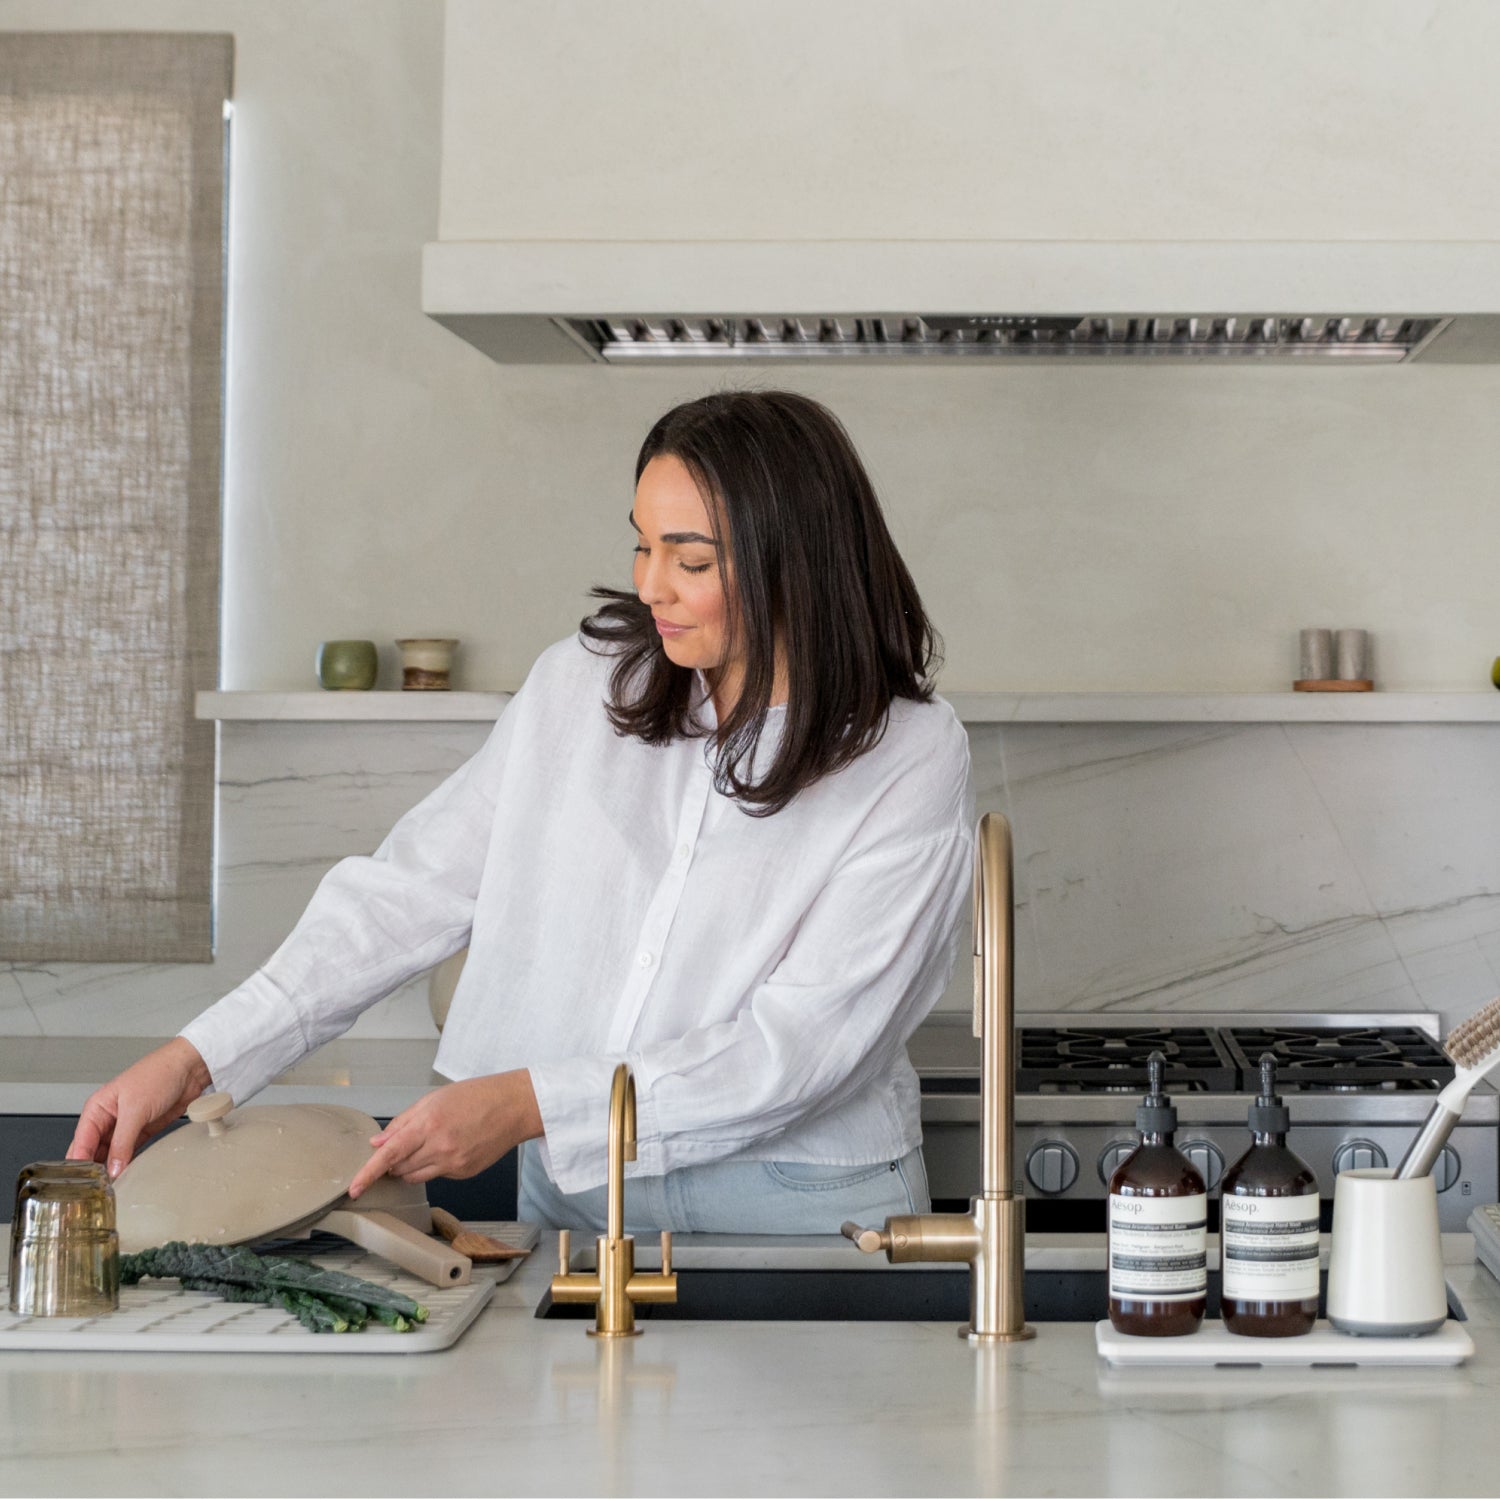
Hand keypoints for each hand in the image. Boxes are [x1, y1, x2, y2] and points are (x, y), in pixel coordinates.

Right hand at [67, 1038, 212, 1178]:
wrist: (189, 1069)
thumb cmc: (159, 1074)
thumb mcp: (135, 1109)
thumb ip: (122, 1142)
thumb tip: (112, 1167)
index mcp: (97, 1107)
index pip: (81, 1141)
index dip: (80, 1162)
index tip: (81, 1182)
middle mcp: (108, 1117)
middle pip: (93, 1149)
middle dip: (92, 1168)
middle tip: (95, 1189)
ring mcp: (125, 1125)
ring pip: (110, 1153)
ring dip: (111, 1168)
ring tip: (111, 1186)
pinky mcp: (142, 1131)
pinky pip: (129, 1152)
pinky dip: (127, 1163)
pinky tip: (126, 1174)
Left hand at [347, 1070, 542, 1198]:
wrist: (513, 1106)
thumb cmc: (476, 1096)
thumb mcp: (434, 1099)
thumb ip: (403, 1121)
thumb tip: (377, 1142)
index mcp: (429, 1124)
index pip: (389, 1154)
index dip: (368, 1173)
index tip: (353, 1188)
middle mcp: (440, 1148)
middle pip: (399, 1168)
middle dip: (393, 1160)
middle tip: (406, 1142)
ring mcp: (453, 1164)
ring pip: (415, 1176)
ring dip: (410, 1166)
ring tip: (428, 1143)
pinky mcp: (464, 1173)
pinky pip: (436, 1175)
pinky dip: (433, 1165)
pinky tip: (450, 1147)